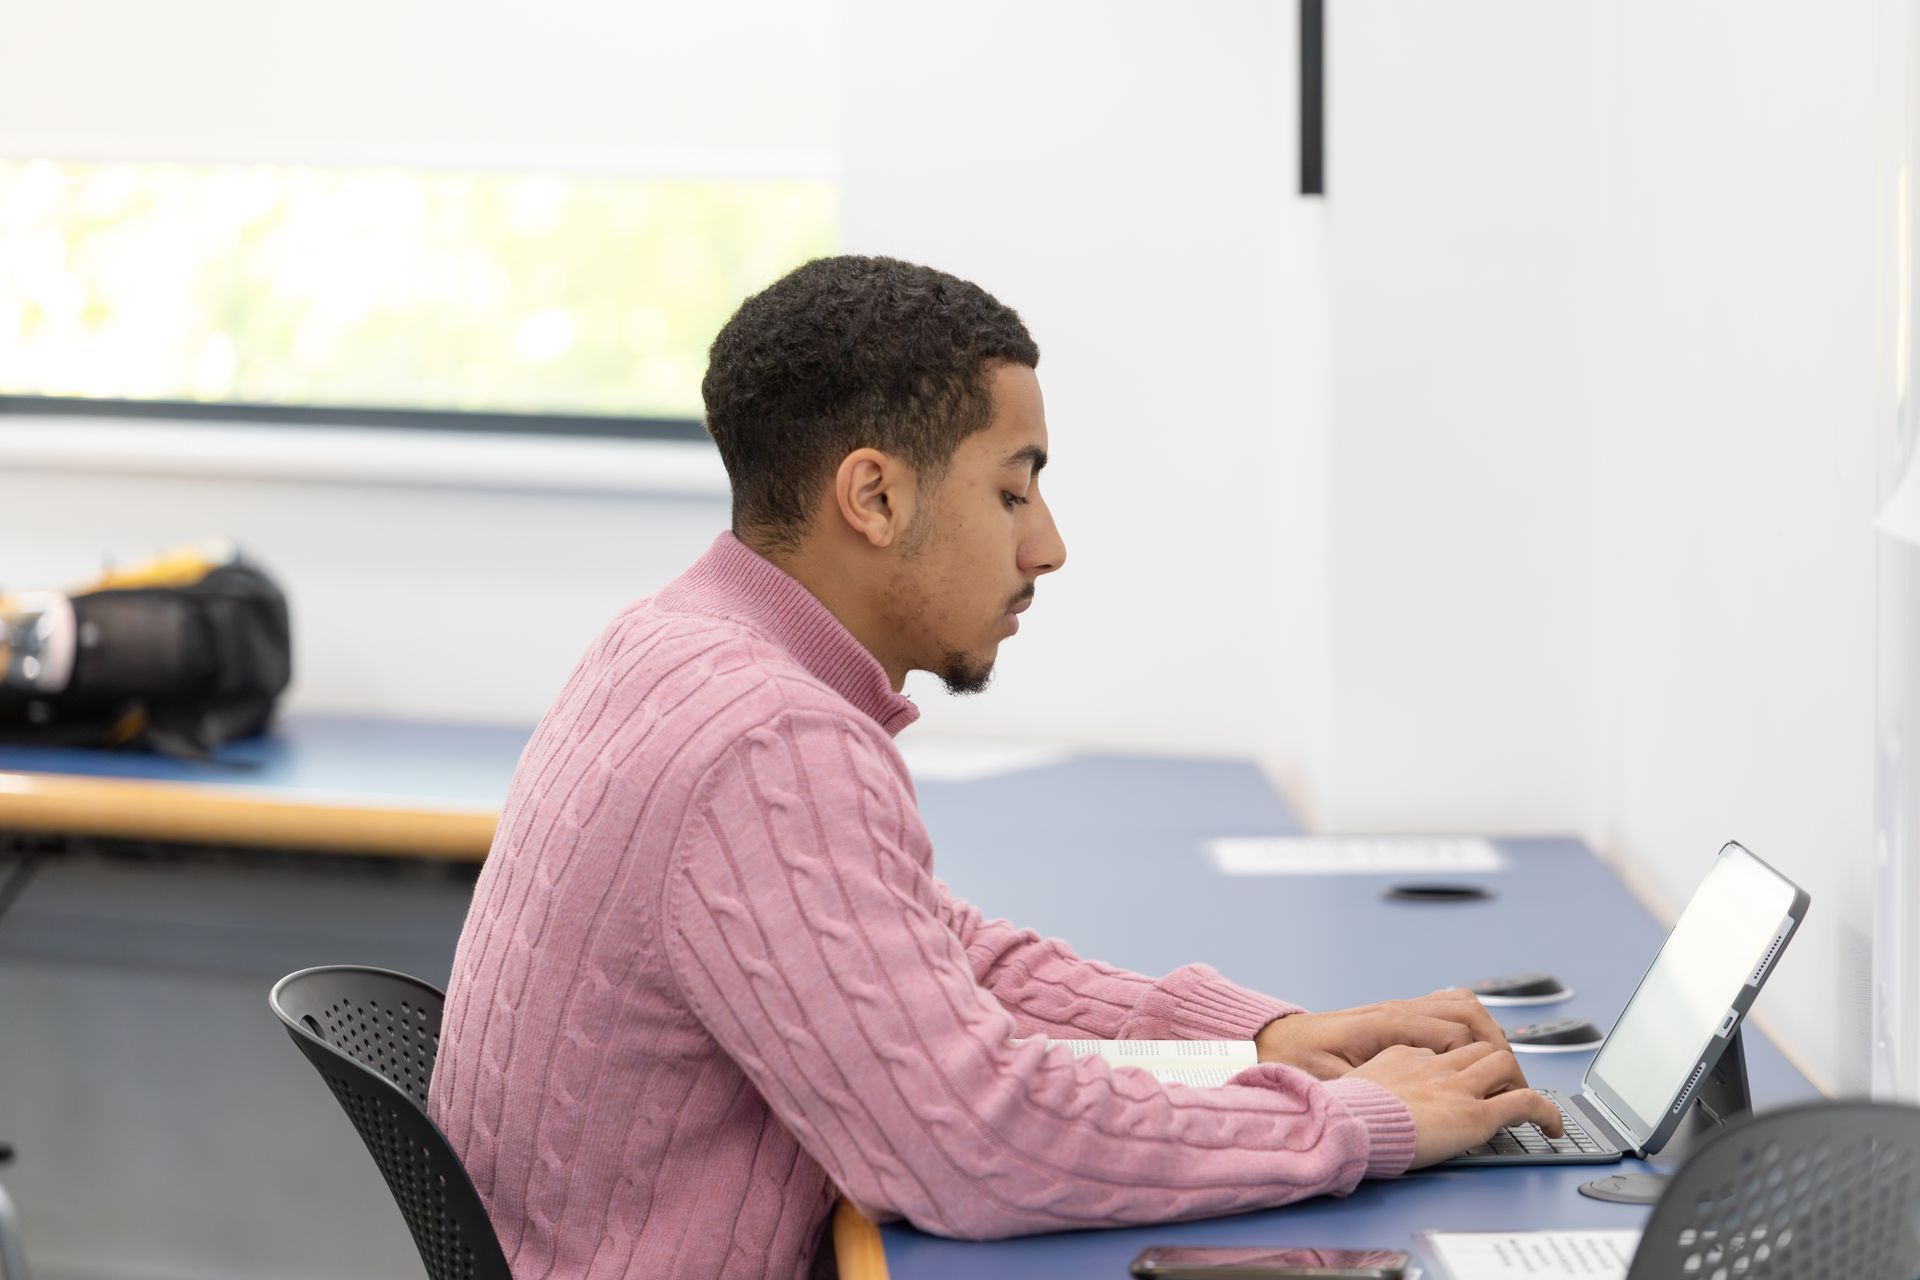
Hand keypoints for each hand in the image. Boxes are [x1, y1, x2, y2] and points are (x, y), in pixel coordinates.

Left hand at [1254, 988, 1512, 1079]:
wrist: (1276, 1042)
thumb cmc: (1299, 1062)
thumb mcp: (1333, 1082)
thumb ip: (1372, 1087)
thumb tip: (1406, 1100)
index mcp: (1387, 1024)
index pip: (1455, 1029)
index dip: (1486, 1056)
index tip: (1503, 1087)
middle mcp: (1398, 1010)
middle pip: (1467, 1011)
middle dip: (1497, 1044)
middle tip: (1512, 1081)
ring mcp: (1400, 1010)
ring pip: (1461, 1004)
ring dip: (1487, 1032)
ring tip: (1500, 1068)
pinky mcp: (1398, 1017)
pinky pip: (1447, 1009)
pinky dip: (1470, 1028)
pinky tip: (1473, 1055)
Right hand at [1348, 1041, 1563, 1167]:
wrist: (1346, 1122)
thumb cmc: (1341, 1110)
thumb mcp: (1349, 1082)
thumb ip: (1372, 1078)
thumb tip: (1374, 1091)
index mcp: (1404, 1054)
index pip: (1445, 1045)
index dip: (1461, 1058)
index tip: (1465, 1075)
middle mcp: (1435, 1065)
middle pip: (1479, 1046)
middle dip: (1495, 1062)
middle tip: (1503, 1086)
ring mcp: (1456, 1088)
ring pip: (1503, 1063)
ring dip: (1517, 1079)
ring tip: (1525, 1102)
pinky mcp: (1474, 1115)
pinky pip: (1523, 1103)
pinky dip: (1546, 1112)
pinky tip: (1553, 1127)